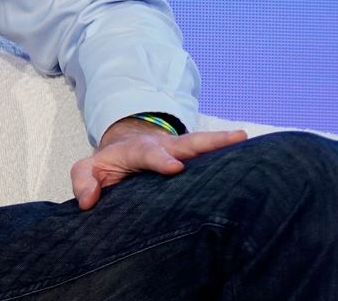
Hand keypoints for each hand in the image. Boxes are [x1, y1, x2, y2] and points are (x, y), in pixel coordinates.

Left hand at [69, 119, 246, 209]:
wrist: (126, 150)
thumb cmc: (109, 164)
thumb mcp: (89, 169)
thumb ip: (84, 181)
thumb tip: (88, 200)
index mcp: (139, 151)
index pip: (151, 155)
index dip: (162, 161)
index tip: (176, 168)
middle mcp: (165, 148)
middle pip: (188, 143)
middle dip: (208, 141)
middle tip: (234, 137)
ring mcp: (182, 152)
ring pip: (204, 145)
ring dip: (225, 142)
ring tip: (247, 137)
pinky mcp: (194, 160)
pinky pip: (213, 157)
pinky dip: (231, 155)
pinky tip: (253, 156)